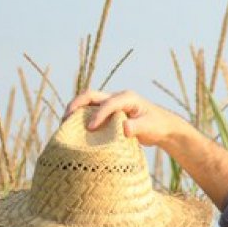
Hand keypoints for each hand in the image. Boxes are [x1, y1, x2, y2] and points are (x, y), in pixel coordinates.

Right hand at [63, 89, 191, 149]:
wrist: (163, 127)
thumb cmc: (157, 125)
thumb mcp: (150, 127)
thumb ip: (137, 127)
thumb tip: (125, 129)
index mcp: (127, 97)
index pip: (107, 103)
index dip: (98, 114)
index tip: (90, 128)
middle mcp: (116, 97)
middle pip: (91, 95)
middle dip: (76, 105)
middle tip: (65, 120)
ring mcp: (111, 105)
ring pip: (88, 103)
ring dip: (75, 112)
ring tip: (64, 125)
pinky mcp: (108, 114)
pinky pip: (91, 113)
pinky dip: (81, 119)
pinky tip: (74, 131)